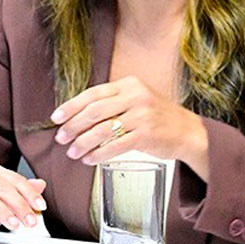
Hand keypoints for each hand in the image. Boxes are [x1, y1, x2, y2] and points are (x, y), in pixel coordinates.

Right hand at [0, 163, 46, 242]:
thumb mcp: (5, 200)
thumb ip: (22, 191)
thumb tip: (41, 184)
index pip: (16, 180)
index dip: (31, 194)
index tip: (41, 206)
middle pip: (4, 189)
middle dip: (20, 206)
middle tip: (30, 221)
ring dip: (3, 213)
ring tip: (14, 225)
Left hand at [50, 76, 208, 178]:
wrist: (188, 131)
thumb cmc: (159, 117)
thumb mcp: (138, 100)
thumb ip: (114, 102)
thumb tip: (78, 115)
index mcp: (131, 84)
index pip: (93, 93)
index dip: (71, 106)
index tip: (57, 118)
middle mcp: (137, 97)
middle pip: (94, 111)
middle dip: (73, 126)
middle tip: (61, 138)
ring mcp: (143, 116)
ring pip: (102, 130)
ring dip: (82, 143)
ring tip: (73, 152)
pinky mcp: (146, 135)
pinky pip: (115, 146)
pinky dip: (99, 154)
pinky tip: (90, 159)